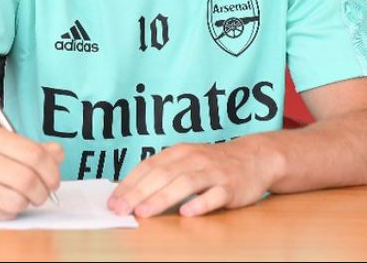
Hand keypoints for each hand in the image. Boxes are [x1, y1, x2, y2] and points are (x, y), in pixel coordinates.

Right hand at [0, 127, 63, 219]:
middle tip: (45, 192)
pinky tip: (7, 201)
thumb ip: (37, 148)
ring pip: (16, 201)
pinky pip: (2, 214)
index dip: (51, 170)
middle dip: (43, 190)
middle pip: (26, 179)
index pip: (33, 154)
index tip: (54, 179)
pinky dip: (12, 211)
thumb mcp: (9, 143)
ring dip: (29, 202)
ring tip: (27, 196)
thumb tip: (58, 156)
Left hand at [107, 136, 282, 217]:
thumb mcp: (186, 161)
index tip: (112, 201)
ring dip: (162, 197)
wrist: (254, 157)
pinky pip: (214, 196)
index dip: (129, 183)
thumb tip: (131, 192)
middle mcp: (193, 158)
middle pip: (162, 174)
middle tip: (121, 209)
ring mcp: (212, 172)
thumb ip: (163, 173)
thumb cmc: (211, 164)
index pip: (148, 166)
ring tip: (144, 211)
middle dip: (138, 192)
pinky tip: (187, 213)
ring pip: (184, 183)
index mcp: (178, 152)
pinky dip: (200, 203)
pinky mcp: (230, 187)